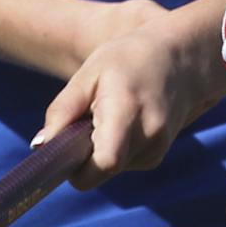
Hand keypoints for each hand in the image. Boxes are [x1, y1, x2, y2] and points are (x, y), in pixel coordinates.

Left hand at [37, 0, 225, 187]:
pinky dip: (116, 148)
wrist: (184, 55)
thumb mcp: (90, 72)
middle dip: (85, 156)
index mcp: (128, 112)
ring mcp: (158, 147)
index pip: (103, 164)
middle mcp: (148, 135)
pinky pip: (123, 163)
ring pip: (111, 169)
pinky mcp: (158, 154)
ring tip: (111, 113)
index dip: (78, 168)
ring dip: (101, 150)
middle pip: (101, 171)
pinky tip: (125, 120)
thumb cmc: (131, 57)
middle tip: (87, 121)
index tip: (66, 149)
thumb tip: (40, 146)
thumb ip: (63, 110)